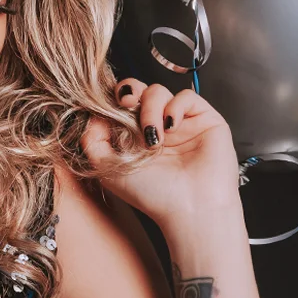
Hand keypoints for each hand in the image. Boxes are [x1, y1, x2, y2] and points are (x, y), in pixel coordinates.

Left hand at [81, 78, 240, 228]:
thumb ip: (92, 142)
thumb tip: (93, 115)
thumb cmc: (153, 195)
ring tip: (153, 136)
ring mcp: (180, 122)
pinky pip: (186, 96)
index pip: (121, 105)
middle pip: (138, 91)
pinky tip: (171, 127)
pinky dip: (175, 107)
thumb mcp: (108, 170)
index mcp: (134, 138)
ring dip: (150, 108)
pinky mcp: (204, 119)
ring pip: (158, 91)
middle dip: (128, 92)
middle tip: (126, 104)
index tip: (107, 108)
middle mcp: (156, 128)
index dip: (113, 101)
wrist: (190, 207)